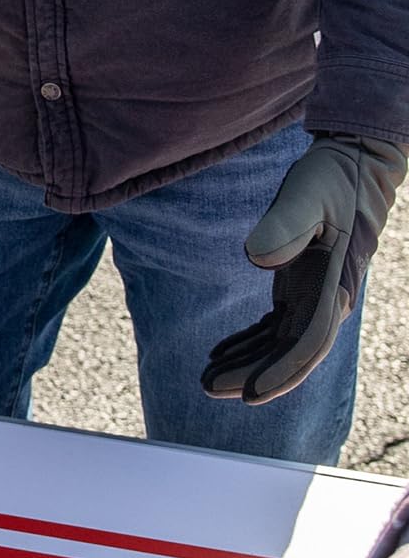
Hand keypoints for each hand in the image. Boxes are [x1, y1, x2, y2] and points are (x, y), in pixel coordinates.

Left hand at [202, 133, 405, 404]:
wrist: (352, 163)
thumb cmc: (331, 178)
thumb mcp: (307, 195)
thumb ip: (286, 223)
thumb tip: (257, 258)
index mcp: (333, 286)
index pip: (308, 343)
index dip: (281, 372)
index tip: (251, 394)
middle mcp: (327, 298)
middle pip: (288, 352)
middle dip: (252, 375)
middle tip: (208, 388)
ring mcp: (314, 294)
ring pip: (279, 344)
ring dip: (246, 363)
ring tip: (206, 379)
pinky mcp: (300, 285)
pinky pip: (274, 326)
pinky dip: (249, 341)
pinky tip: (220, 353)